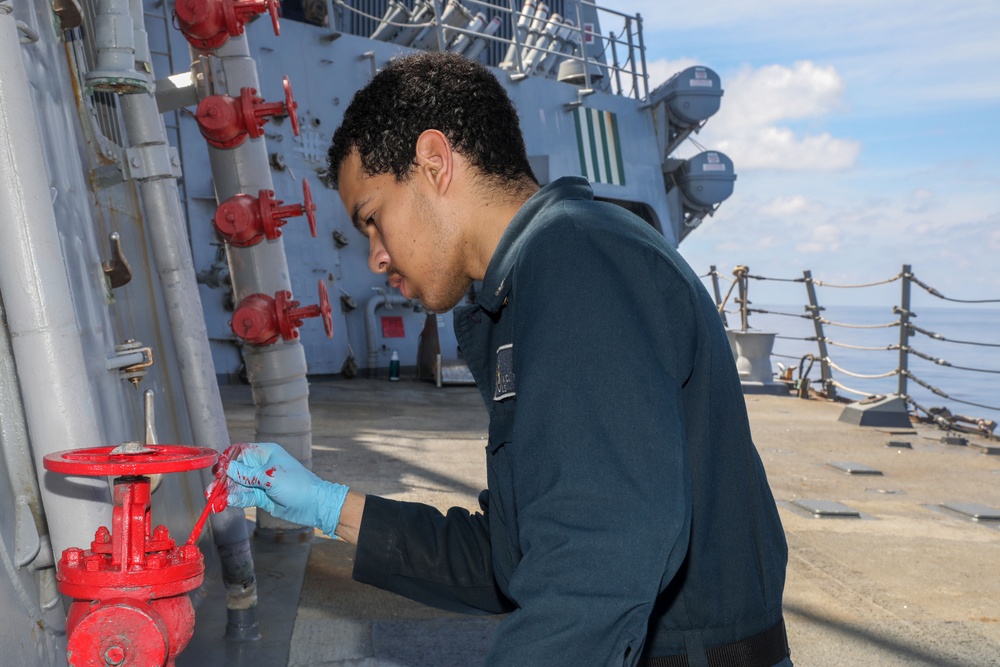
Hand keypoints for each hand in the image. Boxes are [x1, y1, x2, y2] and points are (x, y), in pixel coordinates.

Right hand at [224, 442, 348, 537]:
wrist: (314, 505)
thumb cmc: (297, 485)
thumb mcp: (270, 477)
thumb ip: (247, 474)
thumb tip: (227, 468)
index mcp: (265, 453)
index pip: (240, 451)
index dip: (227, 460)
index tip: (218, 471)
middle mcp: (261, 466)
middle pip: (235, 470)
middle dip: (223, 480)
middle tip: (211, 490)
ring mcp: (261, 482)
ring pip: (238, 485)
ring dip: (226, 492)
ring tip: (215, 500)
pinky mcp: (262, 496)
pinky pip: (244, 496)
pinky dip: (235, 500)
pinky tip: (227, 503)